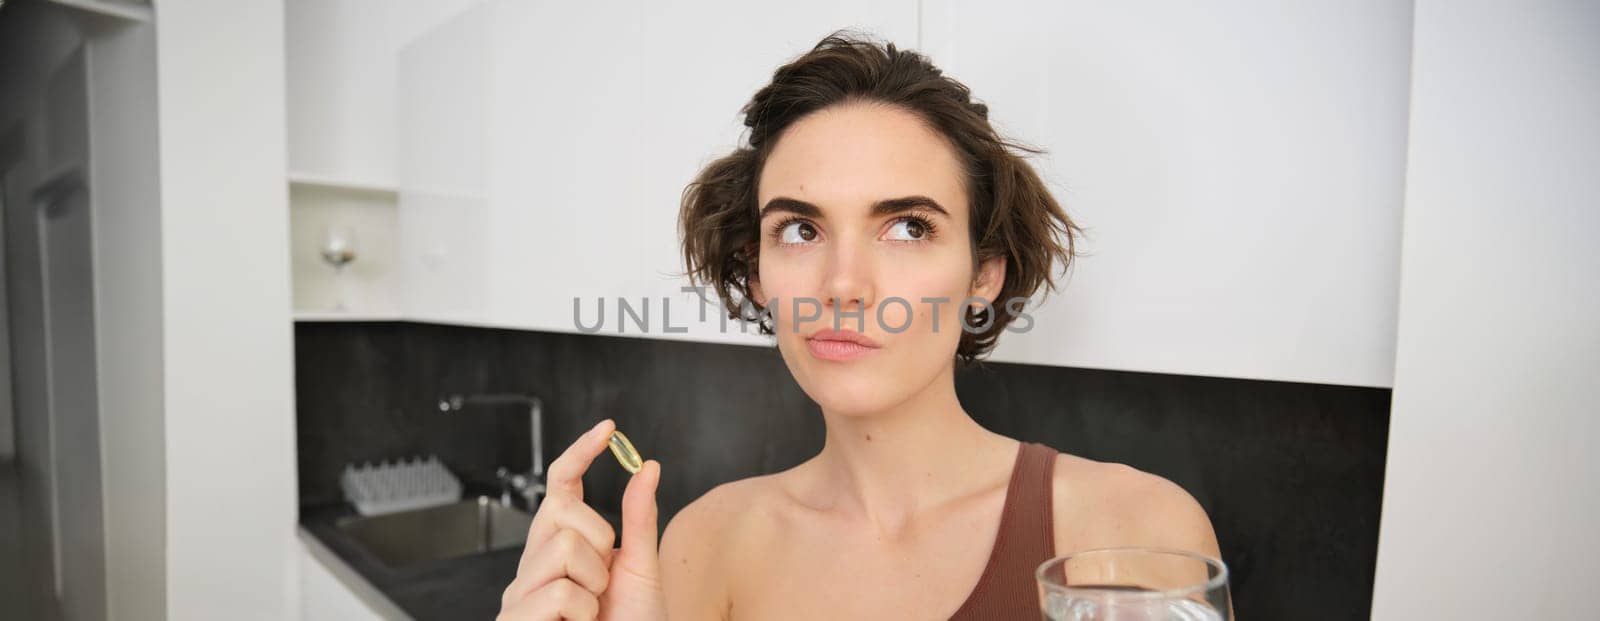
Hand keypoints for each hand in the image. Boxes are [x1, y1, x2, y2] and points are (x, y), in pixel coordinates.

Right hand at [497, 418, 664, 619]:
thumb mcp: (641, 569)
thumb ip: (639, 519)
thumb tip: (647, 467)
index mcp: (560, 549)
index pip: (560, 489)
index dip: (579, 455)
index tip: (608, 429)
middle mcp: (533, 567)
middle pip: (561, 513)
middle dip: (598, 544)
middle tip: (602, 586)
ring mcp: (519, 595)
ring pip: (563, 550)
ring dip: (593, 585)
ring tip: (591, 614)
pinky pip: (559, 593)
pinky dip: (582, 613)